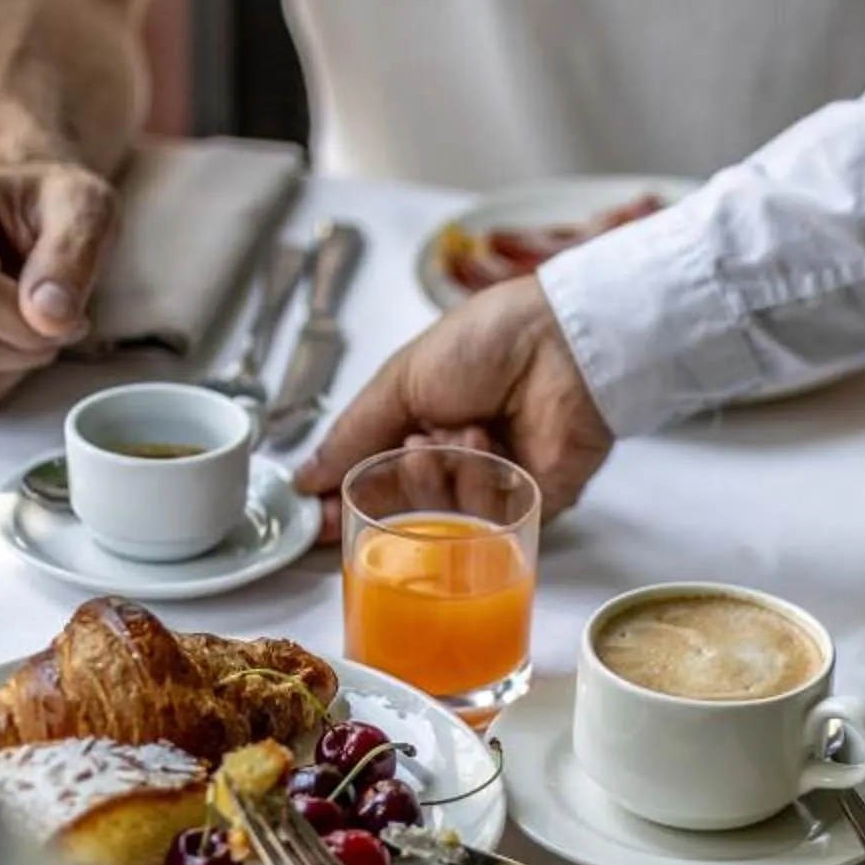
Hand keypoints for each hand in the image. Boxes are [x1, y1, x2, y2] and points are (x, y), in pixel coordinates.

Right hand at [0, 162, 117, 420]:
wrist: (26, 216)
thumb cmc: (52, 207)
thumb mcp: (84, 208)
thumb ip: (73, 256)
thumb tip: (49, 317)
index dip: (26, 323)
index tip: (67, 313)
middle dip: (27, 345)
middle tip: (56, 320)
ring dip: (14, 364)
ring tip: (29, 324)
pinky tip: (7, 344)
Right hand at [295, 276, 614, 526]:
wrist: (559, 342)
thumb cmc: (485, 342)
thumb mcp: (400, 380)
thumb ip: (352, 435)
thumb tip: (305, 479)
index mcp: (419, 425)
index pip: (371, 481)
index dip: (346, 501)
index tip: (318, 522)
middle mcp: (454, 460)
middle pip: (405, 507)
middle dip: (400, 486)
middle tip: (412, 453)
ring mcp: (493, 484)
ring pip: (443, 518)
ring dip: (440, 476)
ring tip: (454, 435)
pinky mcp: (532, 503)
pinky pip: (489, 519)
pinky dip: (480, 483)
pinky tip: (487, 441)